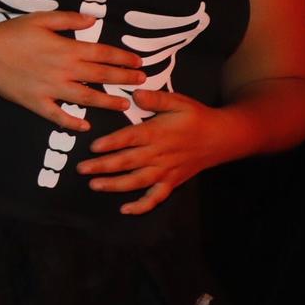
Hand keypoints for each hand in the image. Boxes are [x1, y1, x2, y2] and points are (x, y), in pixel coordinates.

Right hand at [0, 12, 146, 132]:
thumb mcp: (40, 18)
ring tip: (125, 104)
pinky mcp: (36, 103)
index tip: (138, 61)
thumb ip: (69, 20)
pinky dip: (72, 122)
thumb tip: (93, 22)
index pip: (102, 53)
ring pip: (86, 98)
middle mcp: (63, 71)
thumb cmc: (10, 33)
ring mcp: (50, 90)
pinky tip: (85, 126)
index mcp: (66, 49)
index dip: (123, 58)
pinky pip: (57, 116)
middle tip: (141, 81)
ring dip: (108, 102)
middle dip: (123, 79)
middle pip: (100, 76)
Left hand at [75, 90, 251, 214]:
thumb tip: (135, 94)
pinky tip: (125, 209)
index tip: (93, 146)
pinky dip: (142, 205)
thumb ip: (156, 98)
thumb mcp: (179, 101)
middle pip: (128, 162)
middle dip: (103, 166)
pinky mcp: (172, 182)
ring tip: (94, 185)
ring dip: (115, 185)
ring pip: (137, 181)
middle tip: (82, 169)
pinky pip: (156, 197)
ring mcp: (165, 170)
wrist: (222, 138)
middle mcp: (159, 154)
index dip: (112, 143)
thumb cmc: (196, 117)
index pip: (130, 138)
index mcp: (157, 132)